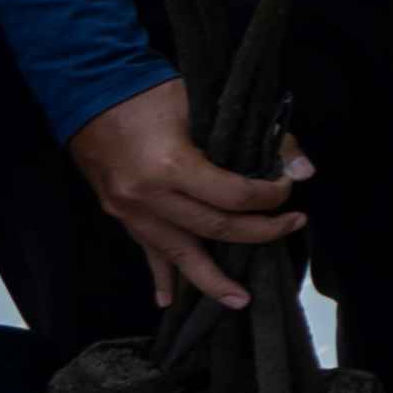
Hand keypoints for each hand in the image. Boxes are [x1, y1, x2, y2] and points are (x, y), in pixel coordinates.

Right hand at [71, 80, 302, 309]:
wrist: (87, 90)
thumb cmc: (149, 92)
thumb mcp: (206, 103)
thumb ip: (260, 136)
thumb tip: (304, 170)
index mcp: (170, 168)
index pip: (233, 197)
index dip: (269, 197)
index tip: (288, 188)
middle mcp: (148, 198)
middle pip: (213, 229)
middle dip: (259, 233)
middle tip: (292, 226)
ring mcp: (130, 212)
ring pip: (178, 255)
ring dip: (211, 280)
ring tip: (240, 301)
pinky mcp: (119, 215)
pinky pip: (145, 253)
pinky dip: (159, 277)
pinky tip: (167, 301)